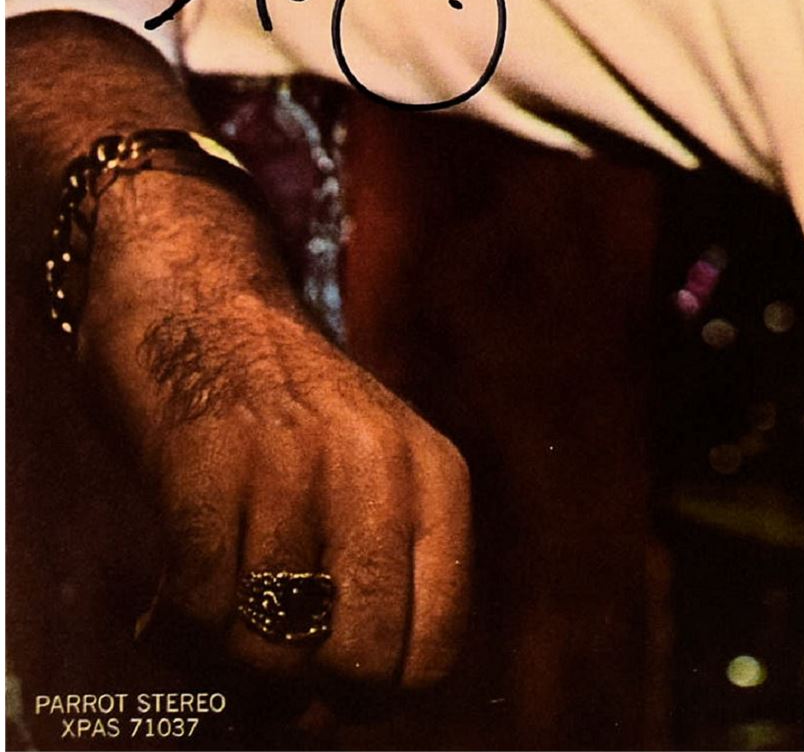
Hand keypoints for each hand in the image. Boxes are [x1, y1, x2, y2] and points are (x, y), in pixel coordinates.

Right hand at [79, 176, 470, 692]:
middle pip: (359, 660)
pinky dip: (175, 629)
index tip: (330, 698)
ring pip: (271, 645)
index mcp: (434, 475)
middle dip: (305, 698)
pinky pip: (201, 604)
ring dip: (225, 664)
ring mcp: (294, 458)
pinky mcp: (208, 457)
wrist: (200, 300)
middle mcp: (378, 464)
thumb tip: (352, 715)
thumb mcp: (370, 475)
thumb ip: (380, 572)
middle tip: (260, 681)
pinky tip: (161, 609)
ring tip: (205, 630)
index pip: (435, 647)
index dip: (377, 699)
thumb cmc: (282, 418)